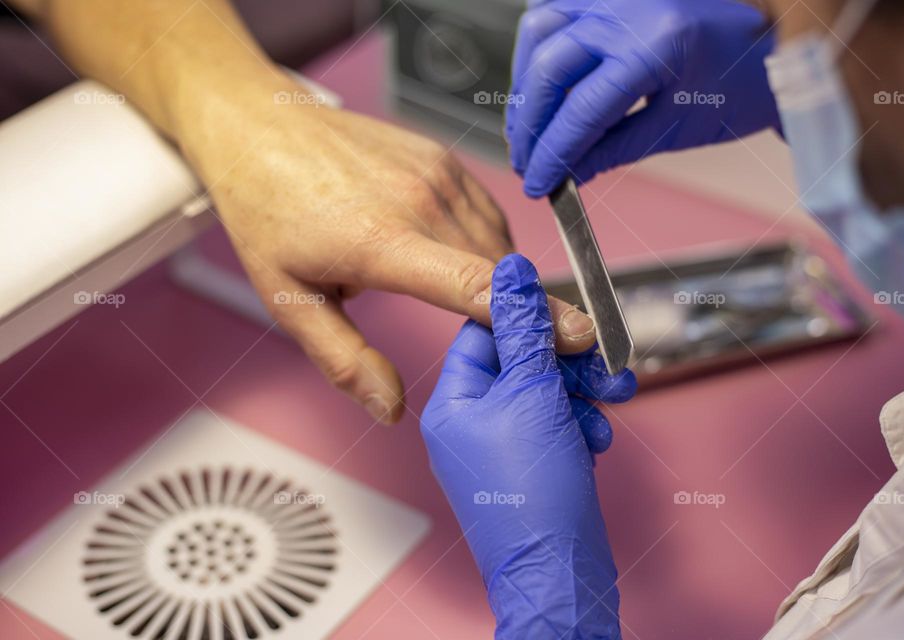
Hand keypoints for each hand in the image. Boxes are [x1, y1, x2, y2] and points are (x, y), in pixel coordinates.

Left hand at [180, 76, 598, 422]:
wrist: (260, 129)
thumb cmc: (268, 212)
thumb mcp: (288, 300)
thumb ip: (344, 359)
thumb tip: (391, 408)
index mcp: (382, 242)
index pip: (476, 285)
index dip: (535, 316)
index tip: (578, 337)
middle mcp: (420, 201)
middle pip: (500, 272)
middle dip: (518, 313)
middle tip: (515, 349)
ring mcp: (436, 174)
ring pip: (498, 243)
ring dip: (500, 281)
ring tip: (473, 306)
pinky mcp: (443, 158)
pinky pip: (486, 213)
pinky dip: (486, 246)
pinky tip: (457, 260)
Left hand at [421, 254, 635, 638]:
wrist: (559, 575)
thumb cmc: (534, 495)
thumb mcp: (532, 394)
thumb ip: (525, 329)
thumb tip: (511, 271)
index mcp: (453, 402)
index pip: (484, 332)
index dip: (530, 320)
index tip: (571, 318)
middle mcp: (471, 423)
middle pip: (523, 362)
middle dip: (570, 361)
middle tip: (604, 362)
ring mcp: (501, 448)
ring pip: (547, 394)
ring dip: (584, 391)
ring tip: (615, 397)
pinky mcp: (531, 468)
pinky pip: (557, 427)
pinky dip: (581, 425)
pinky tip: (596, 439)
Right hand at [507, 0, 779, 196]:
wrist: (767, 40)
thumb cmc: (737, 81)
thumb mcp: (677, 128)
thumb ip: (615, 149)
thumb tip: (567, 171)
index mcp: (655, 47)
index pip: (581, 110)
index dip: (552, 153)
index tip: (536, 183)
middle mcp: (627, 9)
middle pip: (549, 69)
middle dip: (530, 125)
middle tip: (527, 162)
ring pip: (539, 32)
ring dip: (525, 85)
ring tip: (529, 128)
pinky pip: (553, 8)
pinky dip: (538, 47)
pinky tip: (540, 82)